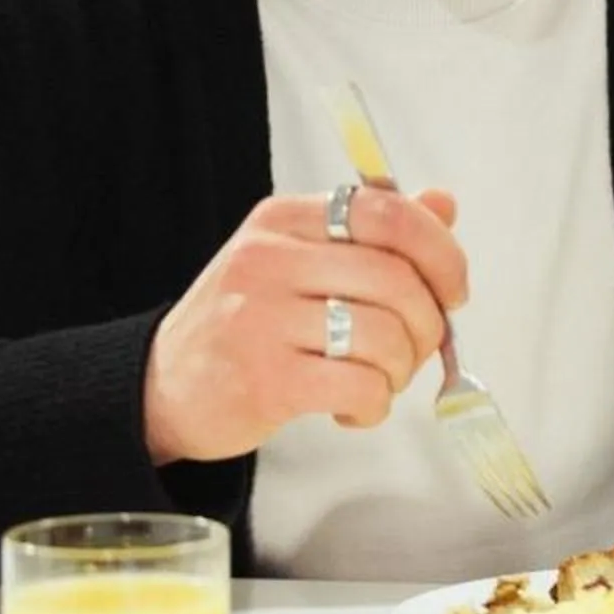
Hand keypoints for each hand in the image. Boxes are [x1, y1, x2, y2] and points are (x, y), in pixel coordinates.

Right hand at [141, 186, 466, 464]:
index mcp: (283, 220)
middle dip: (428, 323)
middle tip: (418, 347)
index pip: (385, 213)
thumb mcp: (297, 259)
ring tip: (379, 380)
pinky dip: (374, 404)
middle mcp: (269, 259)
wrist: (161, 387)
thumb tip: (443, 205)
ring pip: (385, 335)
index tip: (452, 288)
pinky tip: (355, 408)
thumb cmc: (241, 324)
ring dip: (401, 369)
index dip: (440, 251)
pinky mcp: (266, 380)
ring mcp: (263, 319)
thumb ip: (371, 234)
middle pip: (396, 278)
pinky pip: (361, 386)